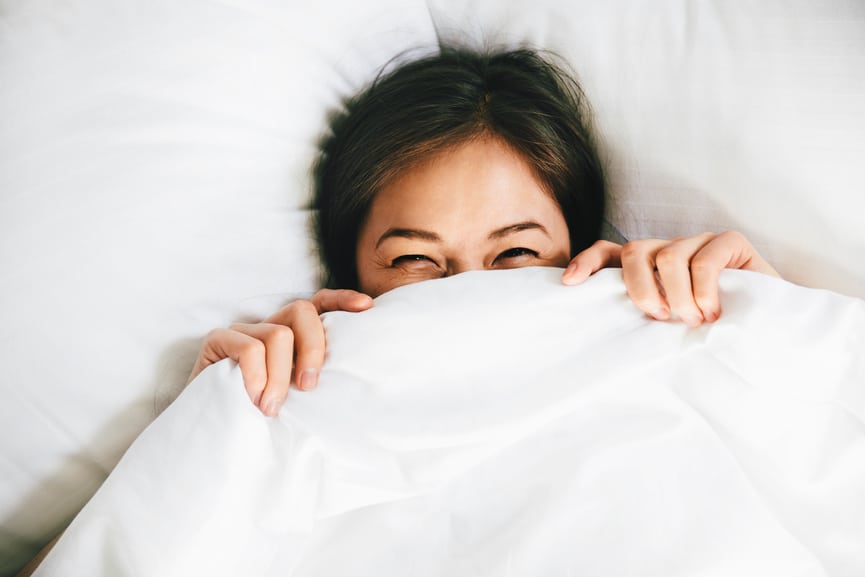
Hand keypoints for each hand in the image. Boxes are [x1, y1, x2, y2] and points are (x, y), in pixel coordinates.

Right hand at [187, 289, 373, 415]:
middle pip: (303, 312)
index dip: (342, 300)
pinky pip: (249, 349)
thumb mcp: (295, 398)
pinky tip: (252, 399)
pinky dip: (256, 377)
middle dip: (313, 349)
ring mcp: (243, 330)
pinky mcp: (218, 340)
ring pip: (278, 335)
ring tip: (271, 408)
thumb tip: (349, 380)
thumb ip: (310, 380)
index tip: (366, 307)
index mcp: (292, 335)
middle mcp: (269, 326)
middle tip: (308, 388)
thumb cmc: (258, 417)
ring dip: (279, 377)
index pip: (319, 304)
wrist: (210, 434)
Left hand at [561, 231, 779, 325]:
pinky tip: (713, 312)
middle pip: (635, 250)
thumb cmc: (712, 333)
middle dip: (639, 288)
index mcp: (648, 267)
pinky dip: (704, 289)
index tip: (569, 284)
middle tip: (658, 317)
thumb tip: (603, 335)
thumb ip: (644, 318)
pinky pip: (705, 258)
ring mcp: (699, 242)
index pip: (608, 252)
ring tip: (692, 320)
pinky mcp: (731, 243)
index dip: (587, 262)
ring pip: (669, 255)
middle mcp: (669, 249)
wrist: (770, 330)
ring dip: (677, 294)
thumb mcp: (669, 328)